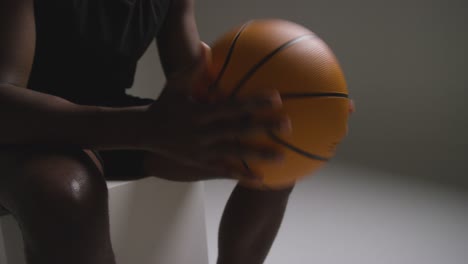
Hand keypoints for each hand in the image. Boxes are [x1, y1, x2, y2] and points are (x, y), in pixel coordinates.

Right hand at [144, 43, 290, 179]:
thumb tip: (206, 48)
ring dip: (258, 155)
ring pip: (234, 153)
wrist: (145, 132)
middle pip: (238, 131)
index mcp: (200, 113)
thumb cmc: (165, 104)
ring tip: (282, 156)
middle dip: (263, 128)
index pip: (231, 107)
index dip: (253, 103)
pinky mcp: (200, 163)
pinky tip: (260, 179)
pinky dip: (241, 174)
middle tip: (288, 126)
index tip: (276, 98)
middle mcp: (202, 133)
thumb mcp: (175, 85)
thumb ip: (192, 68)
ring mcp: (202, 151)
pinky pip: (223, 170)